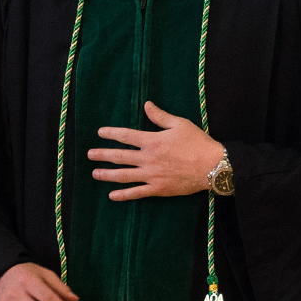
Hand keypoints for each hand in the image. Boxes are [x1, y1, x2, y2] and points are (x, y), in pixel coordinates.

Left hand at [89, 102, 225, 200]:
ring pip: (124, 175)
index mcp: (152, 141)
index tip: (100, 133)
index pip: (126, 136)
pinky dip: (123, 195)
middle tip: (89, 155)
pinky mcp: (158, 188)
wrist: (212, 166)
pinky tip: (112, 195)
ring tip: (95, 173)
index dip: (111, 134)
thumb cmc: (197, 143)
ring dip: (107, 174)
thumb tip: (147, 105)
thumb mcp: (180, 124)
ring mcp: (151, 175)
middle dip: (103, 154)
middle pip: (120, 156)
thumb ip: (160, 116)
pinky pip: (137, 193)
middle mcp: (148, 158)